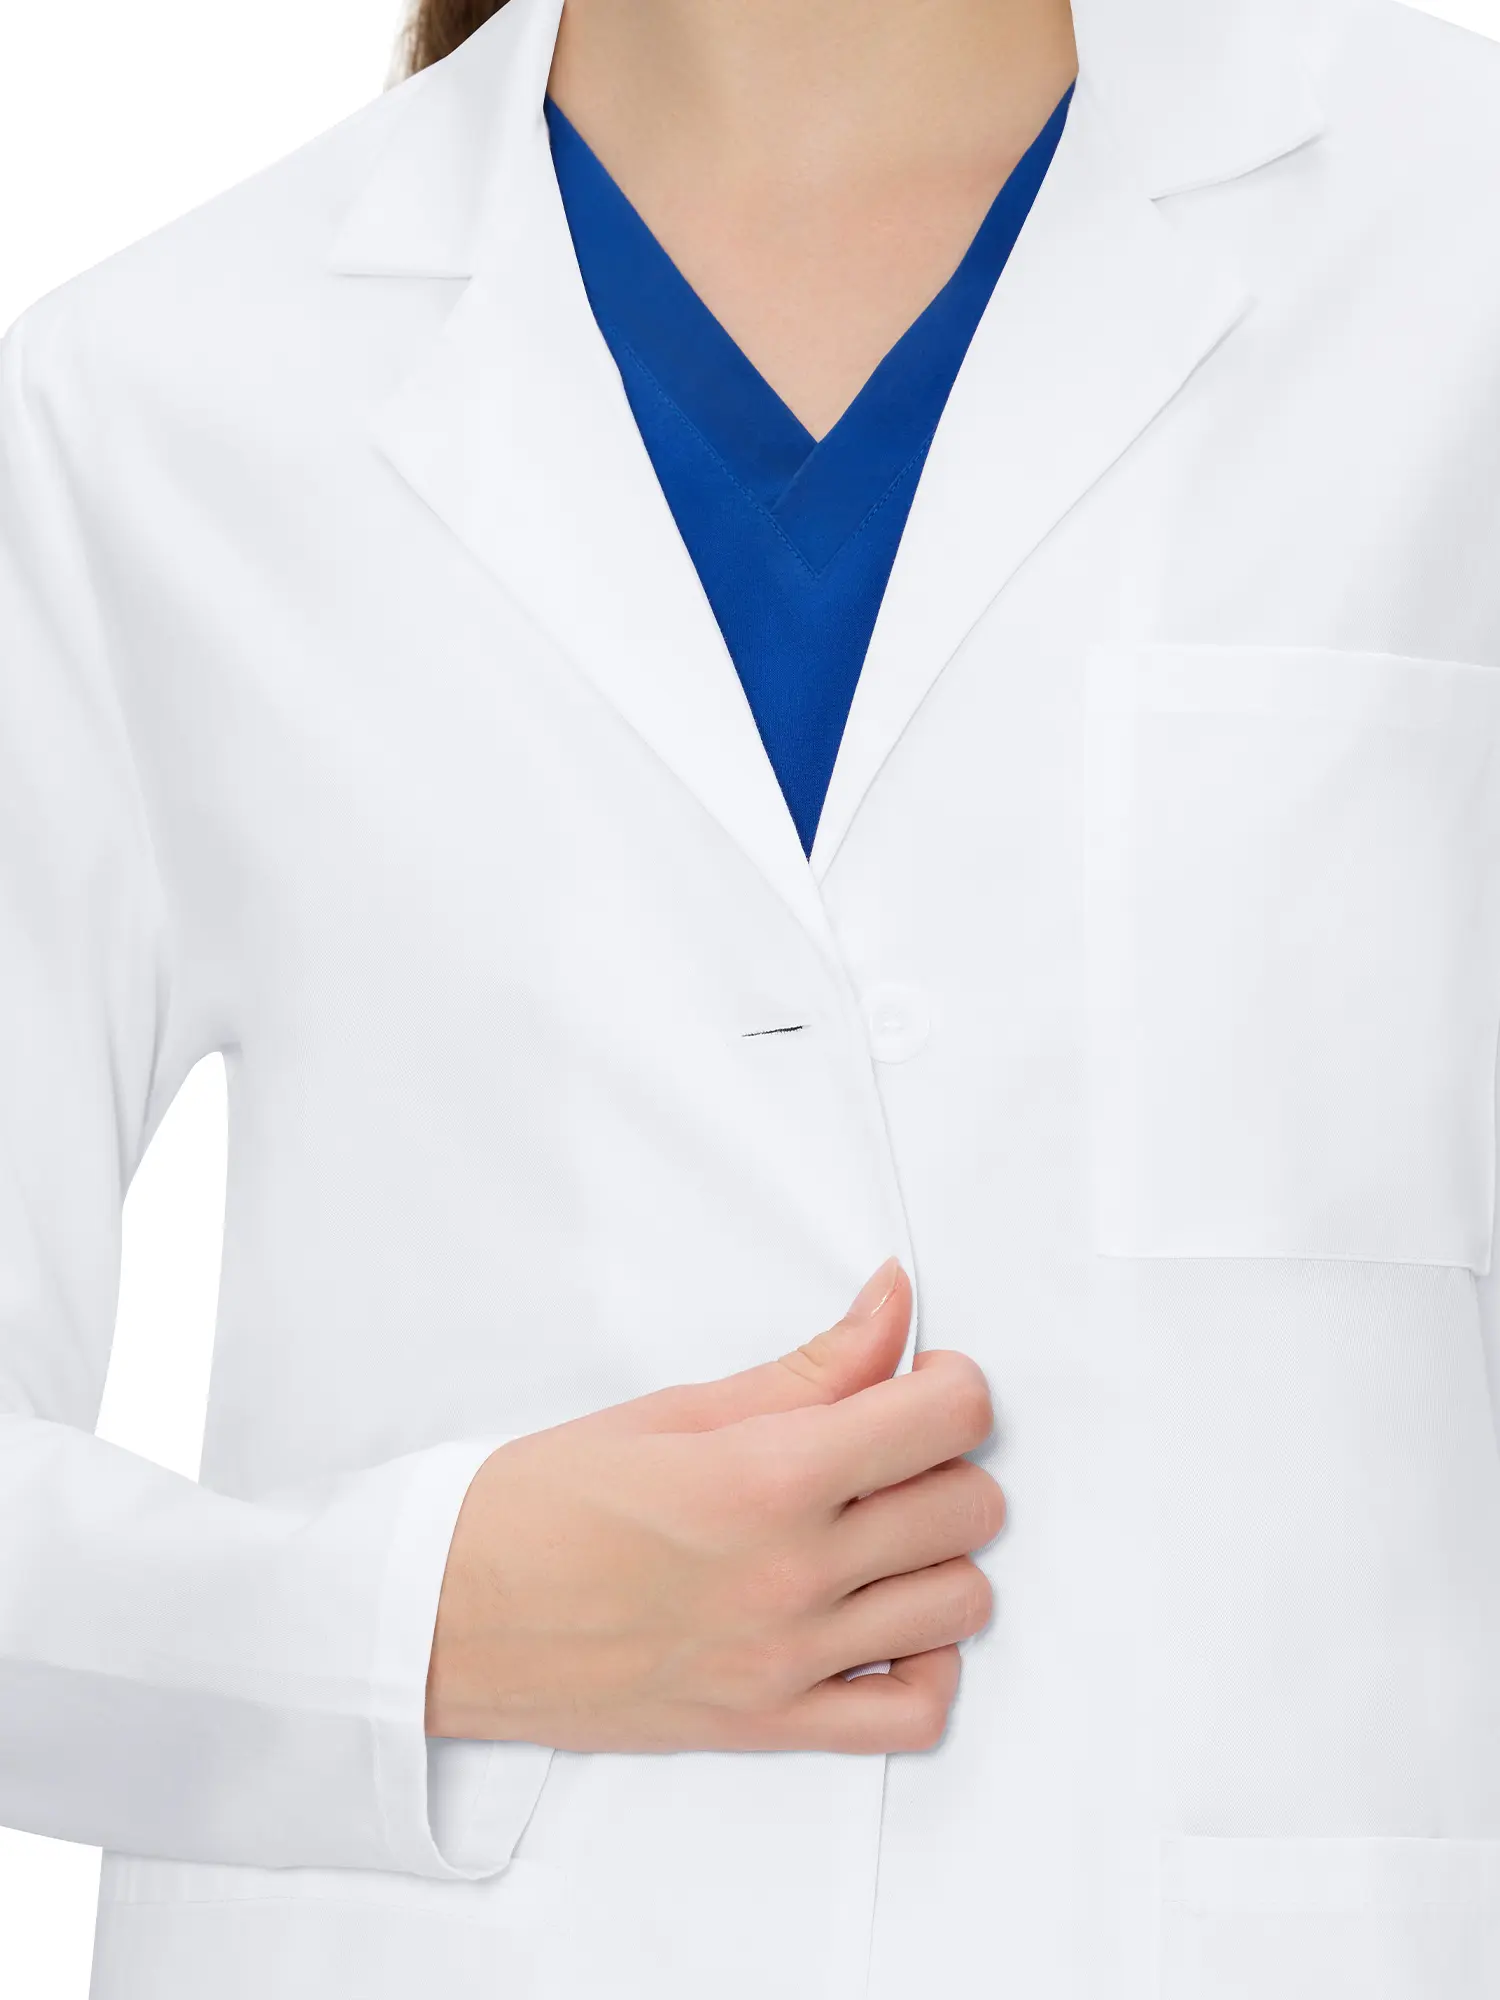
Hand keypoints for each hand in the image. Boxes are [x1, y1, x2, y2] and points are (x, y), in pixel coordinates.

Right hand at [426, 1259, 1002, 1753]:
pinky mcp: (772, 1726)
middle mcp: (792, 1572)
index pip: (948, 1417)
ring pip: (961, 1603)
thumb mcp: (677, 1410)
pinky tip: (881, 1624)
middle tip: (886, 1453)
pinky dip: (923, 1666)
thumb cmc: (545, 1501)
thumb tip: (895, 1302)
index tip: (921, 1383)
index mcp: (766, 1475)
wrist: (449, 1613)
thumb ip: (810, 1366)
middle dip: (945, 1464)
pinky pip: (915, 1714)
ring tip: (877, 1534)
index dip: (951, 1385)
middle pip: (970, 1507)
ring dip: (937, 1557)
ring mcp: (788, 1659)